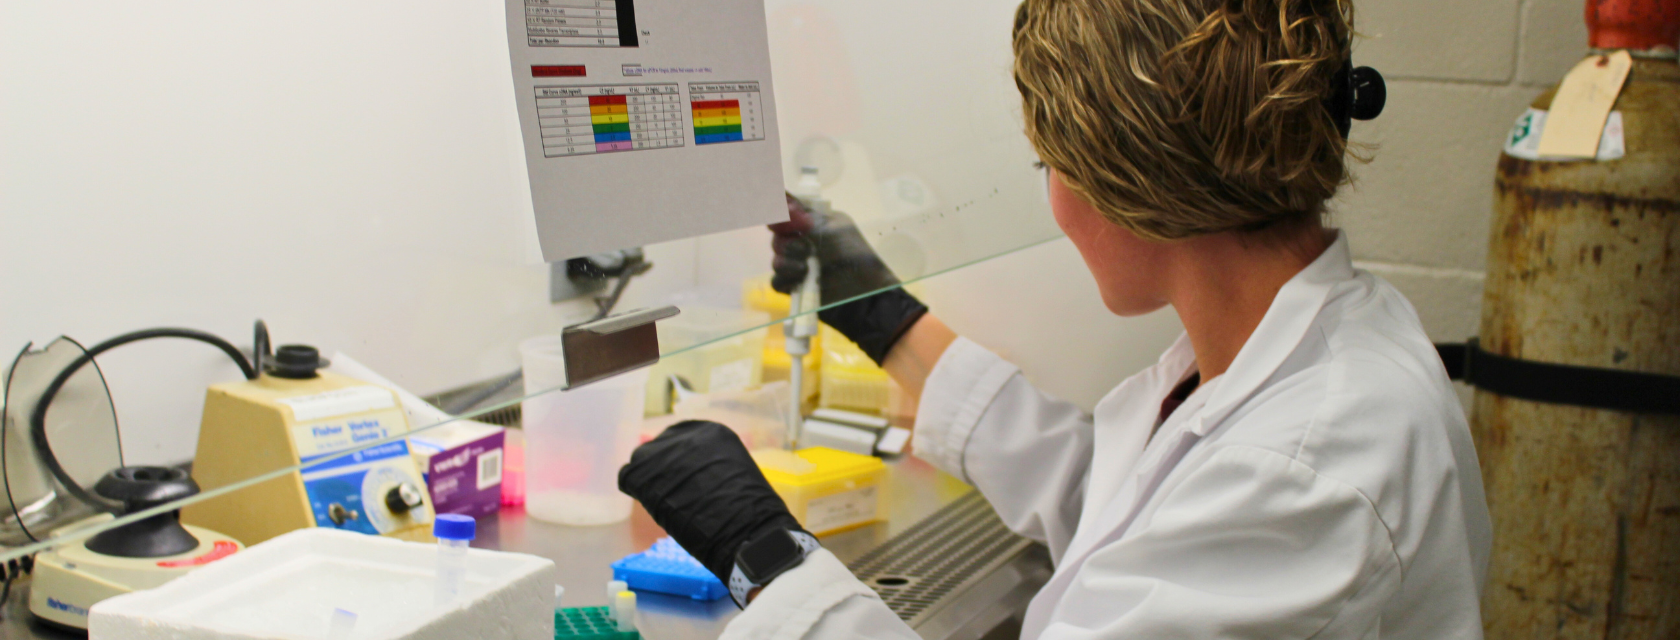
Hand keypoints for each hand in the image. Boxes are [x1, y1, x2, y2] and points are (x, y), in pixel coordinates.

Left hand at [618, 421, 808, 585]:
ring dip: (651, 481)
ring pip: (643, 461)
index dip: (681, 463)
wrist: (742, 530)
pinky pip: (628, 477)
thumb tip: (694, 478)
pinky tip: (654, 506)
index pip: (684, 440)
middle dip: (664, 470)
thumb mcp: (734, 476)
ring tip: (667, 504)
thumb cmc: (748, 513)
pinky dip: (637, 492)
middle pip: (661, 448)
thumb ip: (712, 468)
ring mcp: (661, 451)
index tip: (685, 481)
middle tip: (673, 494)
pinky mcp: (642, 470)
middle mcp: (685, 434)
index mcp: (713, 432)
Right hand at [770, 194, 928, 364]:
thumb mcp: (833, 231)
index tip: (774, 218)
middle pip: (779, 237)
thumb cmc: (854, 258)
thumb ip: (804, 216)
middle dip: (787, 243)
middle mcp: (806, 243)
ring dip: (787, 262)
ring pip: (777, 258)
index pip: (790, 214)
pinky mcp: (796, 288)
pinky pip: (777, 280)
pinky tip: (799, 281)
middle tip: (806, 251)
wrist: (863, 297)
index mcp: (817, 225)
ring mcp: (800, 266)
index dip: (779, 215)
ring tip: (805, 270)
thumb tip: (781, 194)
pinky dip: (785, 279)